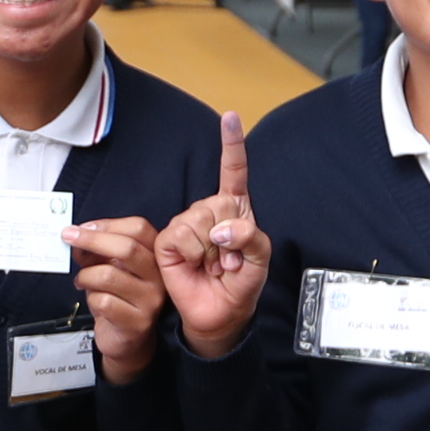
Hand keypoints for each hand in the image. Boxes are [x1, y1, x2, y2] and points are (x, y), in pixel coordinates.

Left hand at [70, 213, 168, 376]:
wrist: (128, 340)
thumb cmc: (119, 299)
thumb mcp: (111, 267)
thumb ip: (98, 251)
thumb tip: (77, 237)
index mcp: (155, 257)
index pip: (138, 228)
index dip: (107, 224)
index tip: (83, 227)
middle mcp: (158, 277)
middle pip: (127, 248)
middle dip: (92, 240)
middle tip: (69, 238)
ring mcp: (150, 301)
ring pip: (108, 275)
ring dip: (85, 276)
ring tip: (82, 281)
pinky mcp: (137, 322)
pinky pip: (103, 301)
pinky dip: (90, 299)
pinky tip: (93, 301)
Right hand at [155, 111, 269, 357]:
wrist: (220, 313)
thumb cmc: (241, 285)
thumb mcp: (261, 260)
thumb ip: (250, 237)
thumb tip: (222, 230)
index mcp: (235, 209)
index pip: (234, 171)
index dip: (232, 144)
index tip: (230, 117)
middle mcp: (209, 212)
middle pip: (218, 202)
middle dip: (229, 235)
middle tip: (229, 259)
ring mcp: (187, 225)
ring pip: (199, 219)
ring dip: (211, 249)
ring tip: (214, 265)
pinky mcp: (168, 241)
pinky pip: (181, 235)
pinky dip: (193, 253)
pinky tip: (196, 265)